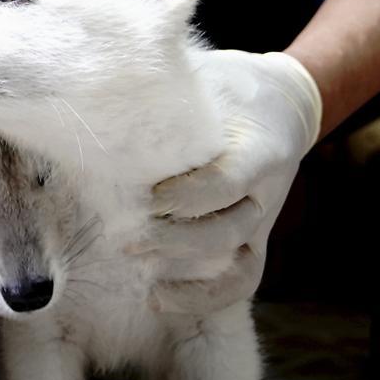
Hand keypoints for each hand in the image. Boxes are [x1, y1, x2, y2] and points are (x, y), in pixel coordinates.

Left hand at [133, 51, 321, 312]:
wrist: (279, 101)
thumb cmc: (228, 87)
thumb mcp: (201, 79)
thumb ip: (162, 94)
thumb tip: (100, 88)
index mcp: (259, 148)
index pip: (226, 182)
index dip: (186, 196)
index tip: (149, 196)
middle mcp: (265, 191)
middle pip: (224, 229)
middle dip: (171, 239)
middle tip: (124, 237)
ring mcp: (260, 220)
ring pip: (230, 259)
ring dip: (180, 267)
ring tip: (131, 259)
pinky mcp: (251, 240)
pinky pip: (238, 282)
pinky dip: (203, 298)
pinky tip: (158, 299)